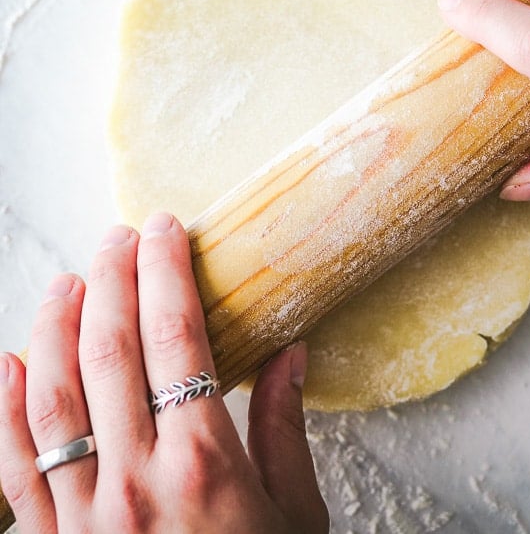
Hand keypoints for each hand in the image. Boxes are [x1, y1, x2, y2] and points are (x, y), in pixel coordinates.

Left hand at [0, 214, 328, 532]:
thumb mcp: (297, 519)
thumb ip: (285, 431)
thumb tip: (291, 354)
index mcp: (203, 466)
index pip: (178, 338)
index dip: (166, 271)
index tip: (165, 228)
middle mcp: (134, 482)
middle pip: (111, 350)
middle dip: (112, 277)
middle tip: (118, 236)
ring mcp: (81, 517)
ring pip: (51, 395)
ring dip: (54, 325)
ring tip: (66, 279)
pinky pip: (11, 467)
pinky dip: (3, 408)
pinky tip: (8, 362)